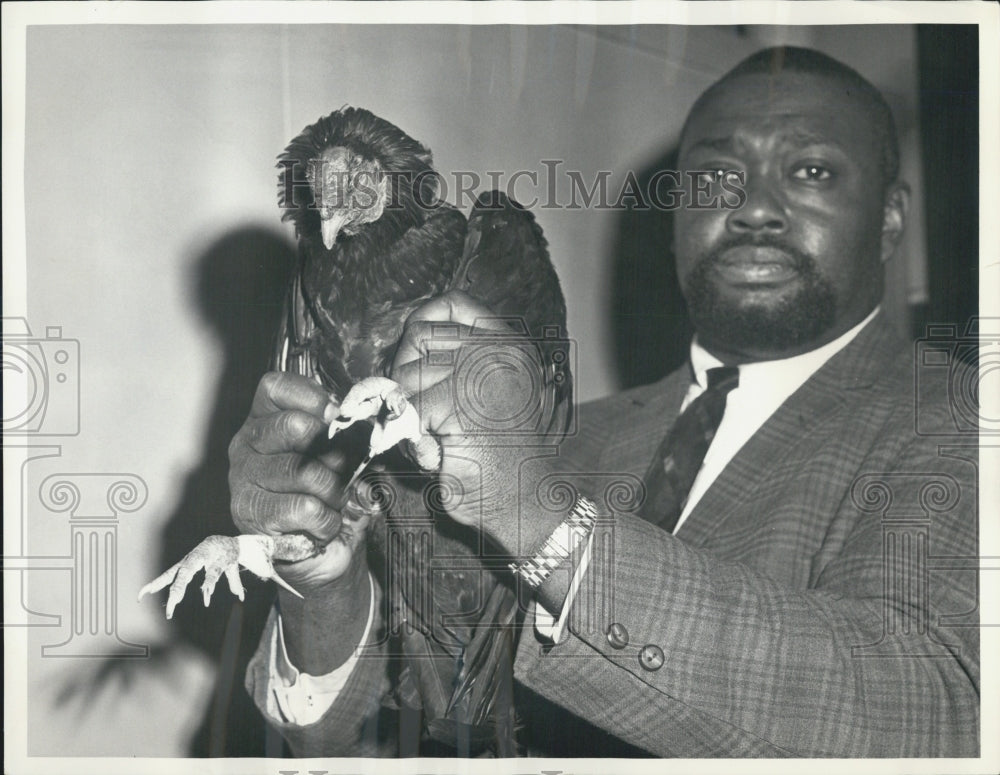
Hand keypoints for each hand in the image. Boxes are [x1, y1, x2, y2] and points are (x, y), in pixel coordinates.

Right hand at [228, 371, 372, 594]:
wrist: (321, 550)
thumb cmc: (326, 494)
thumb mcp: (339, 454)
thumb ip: (341, 431)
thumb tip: (356, 419)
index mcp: (265, 421)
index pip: (275, 387)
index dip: (312, 398)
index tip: (336, 417)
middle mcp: (246, 445)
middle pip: (293, 426)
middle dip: (332, 451)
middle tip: (344, 470)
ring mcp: (243, 479)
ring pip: (304, 470)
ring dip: (333, 490)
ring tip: (333, 501)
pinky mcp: (250, 514)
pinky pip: (304, 507)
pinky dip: (326, 519)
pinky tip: (322, 524)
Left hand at [390, 292, 564, 551]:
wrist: (521, 504)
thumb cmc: (496, 456)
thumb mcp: (484, 396)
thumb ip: (456, 362)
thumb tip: (404, 342)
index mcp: (510, 344)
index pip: (454, 303)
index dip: (422, 324)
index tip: (416, 355)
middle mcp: (500, 349)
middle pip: (417, 337)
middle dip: (410, 379)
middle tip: (435, 416)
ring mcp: (481, 373)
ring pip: (405, 376)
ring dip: (412, 415)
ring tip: (445, 439)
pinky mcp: (458, 402)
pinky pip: (406, 410)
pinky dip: (413, 439)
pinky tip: (442, 454)